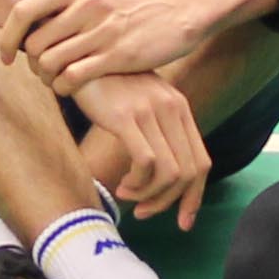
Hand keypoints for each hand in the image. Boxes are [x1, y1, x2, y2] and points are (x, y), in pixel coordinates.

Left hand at [5, 0, 223, 93]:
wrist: (180, 11)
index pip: (23, 12)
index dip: (6, 37)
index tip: (7, 55)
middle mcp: (87, 5)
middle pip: (35, 44)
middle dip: (31, 64)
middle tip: (39, 71)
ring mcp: (103, 31)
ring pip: (51, 63)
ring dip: (46, 78)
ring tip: (53, 80)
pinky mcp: (118, 55)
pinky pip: (73, 78)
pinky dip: (63, 88)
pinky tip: (69, 88)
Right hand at [72, 72, 215, 229]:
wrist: (76, 56)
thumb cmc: (104, 84)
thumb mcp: (139, 102)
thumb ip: (155, 129)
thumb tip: (160, 173)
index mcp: (179, 108)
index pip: (201, 162)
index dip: (194, 197)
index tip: (182, 222)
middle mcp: (172, 109)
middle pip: (189, 173)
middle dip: (169, 203)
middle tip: (144, 213)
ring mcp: (151, 112)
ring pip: (170, 173)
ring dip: (149, 196)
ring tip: (127, 194)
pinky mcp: (127, 117)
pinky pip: (146, 163)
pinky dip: (137, 183)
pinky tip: (120, 184)